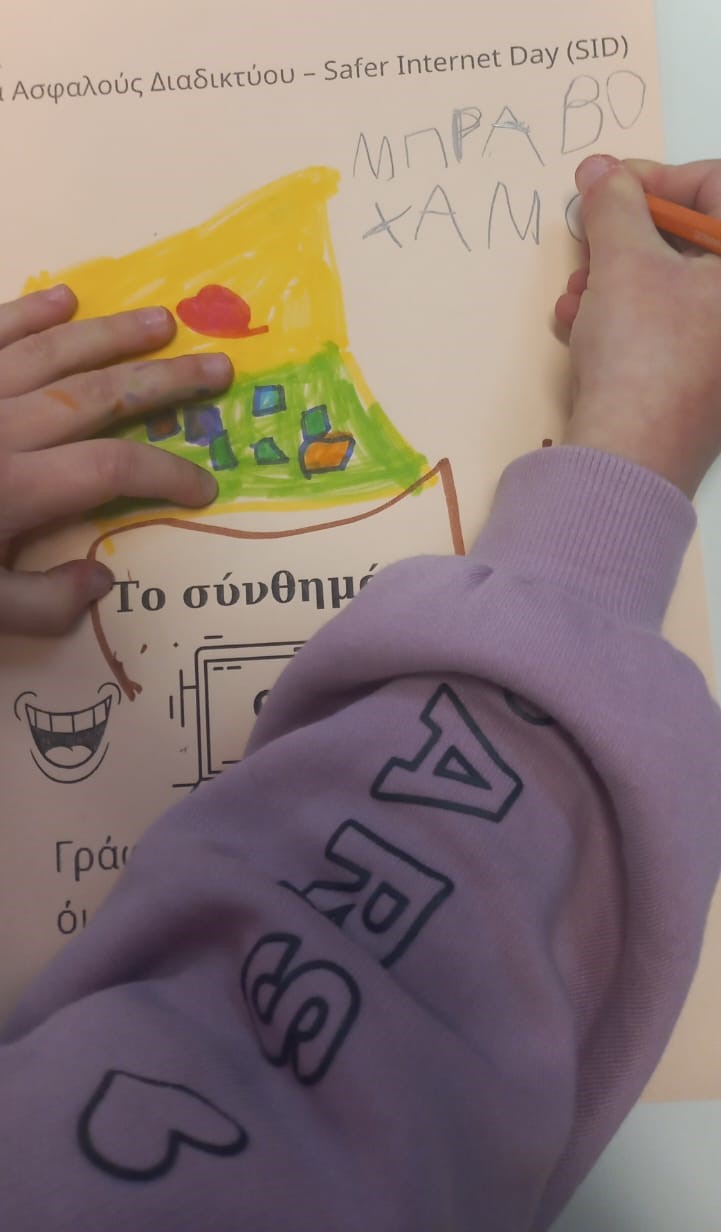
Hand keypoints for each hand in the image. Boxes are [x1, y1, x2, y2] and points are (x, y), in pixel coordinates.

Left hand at [0, 285, 232, 634]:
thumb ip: (37, 604)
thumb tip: (101, 580)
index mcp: (10, 491)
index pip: (112, 472)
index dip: (167, 475)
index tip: (203, 488)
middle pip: (96, 396)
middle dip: (162, 382)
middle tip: (217, 368)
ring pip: (52, 352)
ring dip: (112, 335)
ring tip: (163, 321)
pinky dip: (26, 312)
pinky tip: (64, 297)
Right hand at [555, 155, 720, 497]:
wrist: (630, 459)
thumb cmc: (645, 362)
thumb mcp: (622, 262)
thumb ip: (613, 204)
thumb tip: (602, 172)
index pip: (715, 189)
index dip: (656, 177)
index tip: (609, 183)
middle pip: (688, 242)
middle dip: (626, 239)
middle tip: (589, 241)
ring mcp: (720, 352)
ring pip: (667, 287)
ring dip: (612, 281)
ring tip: (578, 296)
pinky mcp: (697, 383)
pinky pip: (661, 329)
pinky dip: (619, 321)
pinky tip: (582, 329)